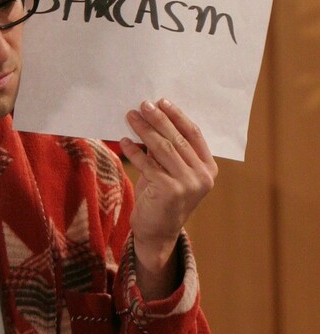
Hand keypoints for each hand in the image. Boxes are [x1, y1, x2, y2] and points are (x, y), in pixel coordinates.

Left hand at [119, 98, 216, 298]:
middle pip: (178, 138)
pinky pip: (148, 164)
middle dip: (159, 119)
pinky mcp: (170, 190)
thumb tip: (151, 117)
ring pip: (163, 148)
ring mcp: (188, 184)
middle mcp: (203, 176)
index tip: (162, 101)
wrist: (157, 231)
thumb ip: (168, 149)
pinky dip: (134, 151)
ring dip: (144, 130)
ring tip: (131, 116)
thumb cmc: (162, 195)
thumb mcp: (170, 170)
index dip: (177, 116)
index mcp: (209, 167)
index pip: (194, 134)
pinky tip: (124, 141)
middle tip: (143, 104)